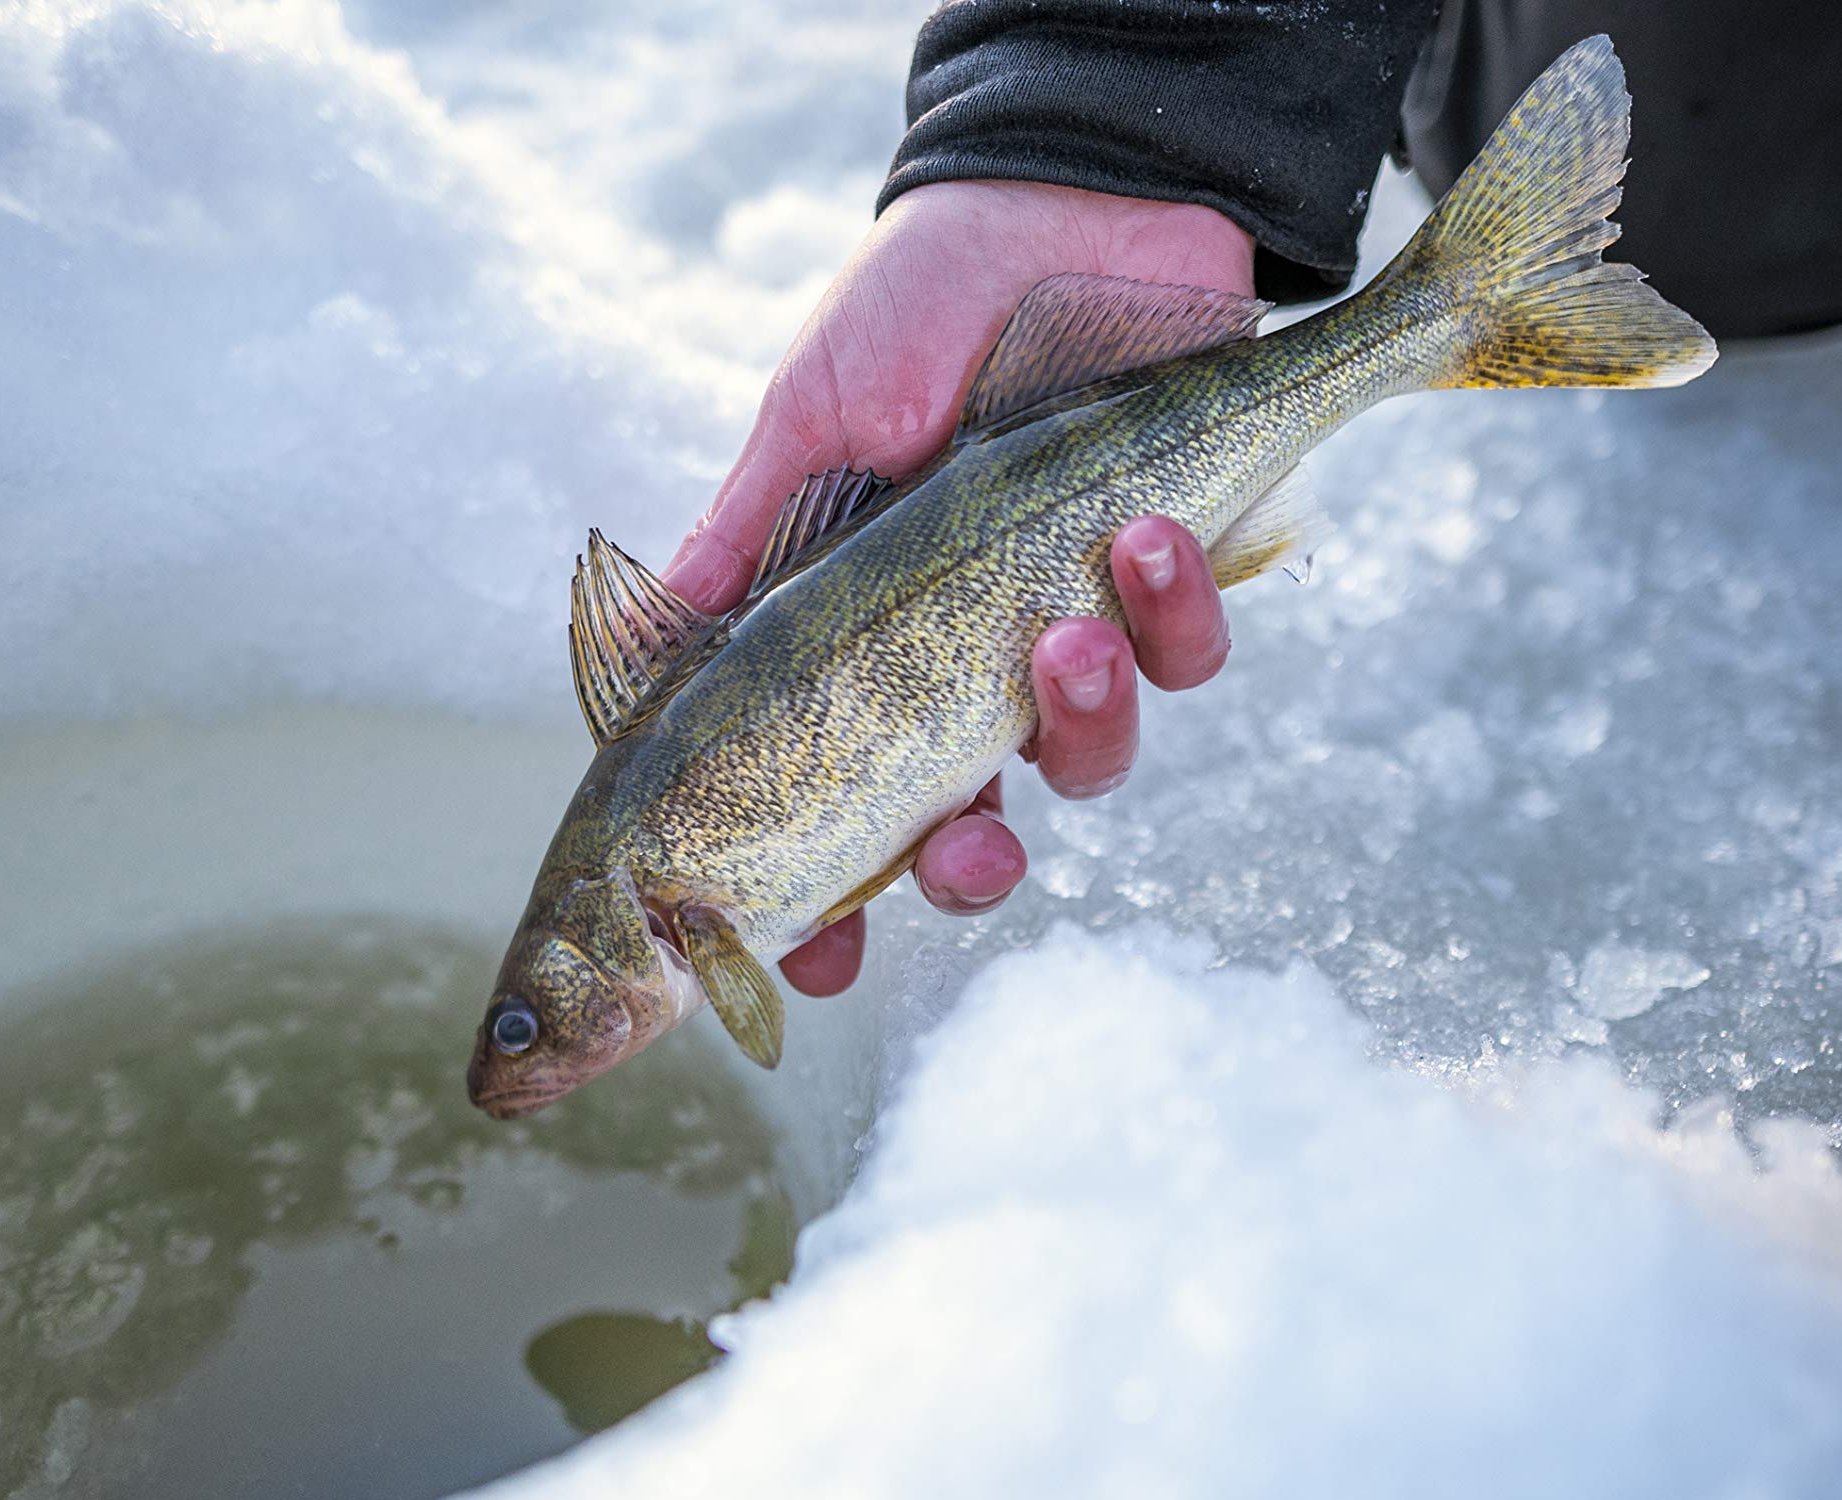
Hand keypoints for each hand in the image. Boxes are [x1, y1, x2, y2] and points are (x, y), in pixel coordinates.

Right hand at [662, 179, 1250, 995]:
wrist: (1072, 194)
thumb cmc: (923, 305)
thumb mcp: (810, 420)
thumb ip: (745, 543)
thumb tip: (652, 634)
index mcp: (871, 657)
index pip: (836, 815)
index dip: (826, 909)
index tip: (812, 962)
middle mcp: (971, 670)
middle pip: (968, 839)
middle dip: (966, 866)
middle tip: (963, 836)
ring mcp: (1078, 634)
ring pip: (1089, 761)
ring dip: (1080, 714)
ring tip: (1067, 619)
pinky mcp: (1184, 581)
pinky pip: (1190, 657)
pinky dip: (1172, 612)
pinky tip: (1148, 531)